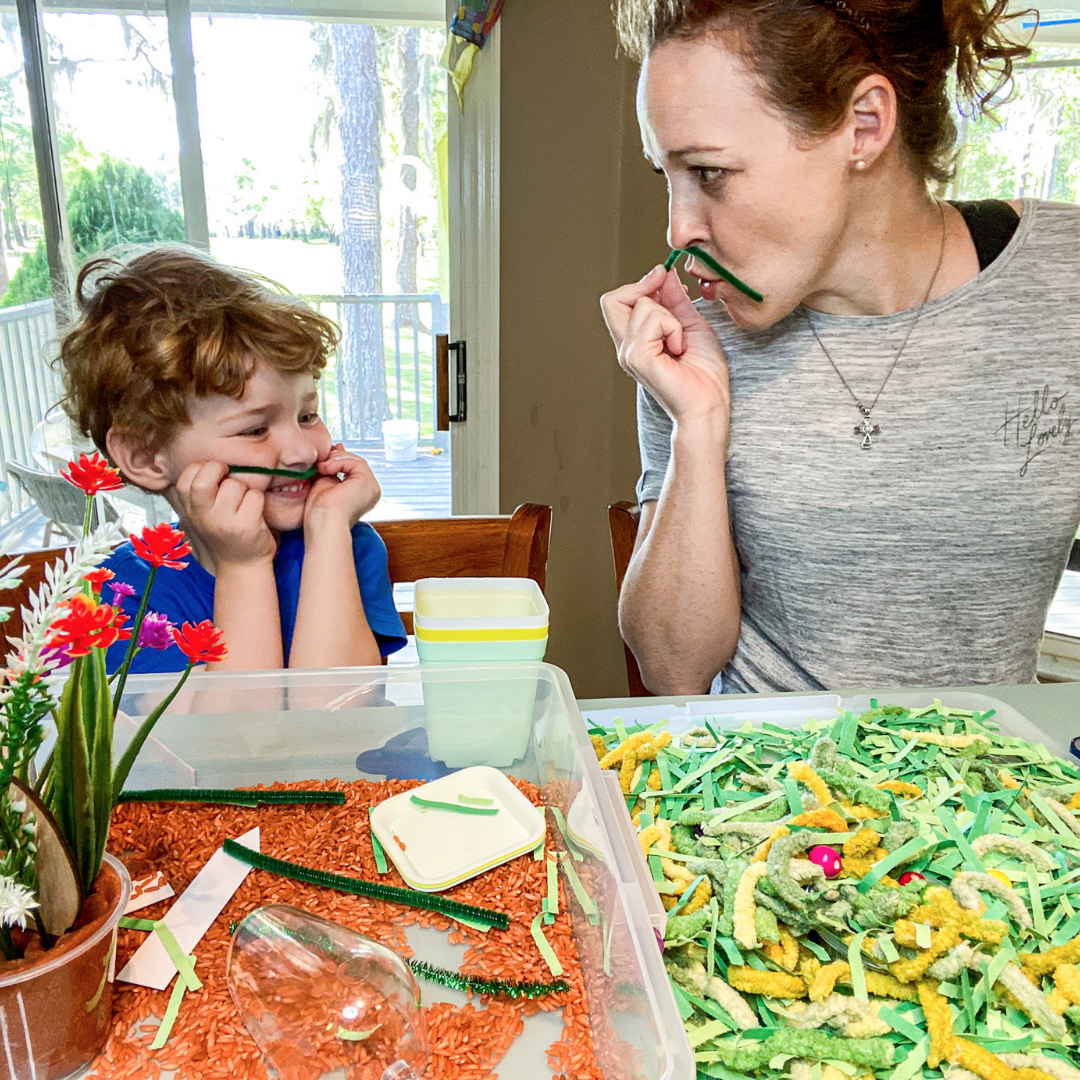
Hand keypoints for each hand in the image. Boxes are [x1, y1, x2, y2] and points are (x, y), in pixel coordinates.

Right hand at [174, 461, 276, 569]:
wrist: (242, 566)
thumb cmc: (226, 534)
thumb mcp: (205, 516)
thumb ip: (204, 493)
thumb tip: (216, 463)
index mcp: (191, 511)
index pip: (186, 479)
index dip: (202, 469)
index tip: (214, 476)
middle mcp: (203, 516)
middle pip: (205, 478)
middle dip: (219, 469)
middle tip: (228, 476)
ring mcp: (224, 522)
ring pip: (235, 485)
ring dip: (244, 489)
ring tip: (244, 504)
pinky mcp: (246, 526)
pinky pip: (255, 496)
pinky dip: (258, 500)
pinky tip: (255, 514)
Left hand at [304, 444, 379, 530]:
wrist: (322, 522)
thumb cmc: (321, 512)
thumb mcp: (326, 482)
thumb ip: (332, 468)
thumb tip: (337, 447)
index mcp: (363, 494)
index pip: (354, 469)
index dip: (340, 460)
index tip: (326, 457)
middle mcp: (371, 491)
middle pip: (356, 464)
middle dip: (338, 458)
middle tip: (322, 461)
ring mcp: (372, 486)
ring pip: (356, 461)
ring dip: (336, 460)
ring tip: (322, 468)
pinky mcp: (368, 481)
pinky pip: (354, 462)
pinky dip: (338, 462)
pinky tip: (326, 469)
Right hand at [601, 265, 730, 427]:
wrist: (709, 404)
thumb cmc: (704, 374)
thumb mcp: (690, 325)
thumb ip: (675, 299)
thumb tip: (665, 274)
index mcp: (634, 340)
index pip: (616, 300)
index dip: (640, 283)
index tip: (663, 277)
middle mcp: (626, 347)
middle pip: (612, 300)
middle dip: (643, 287)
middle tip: (668, 292)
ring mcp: (629, 353)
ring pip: (641, 306)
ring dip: (670, 316)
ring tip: (680, 341)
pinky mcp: (638, 358)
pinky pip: (653, 320)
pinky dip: (673, 327)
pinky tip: (679, 348)